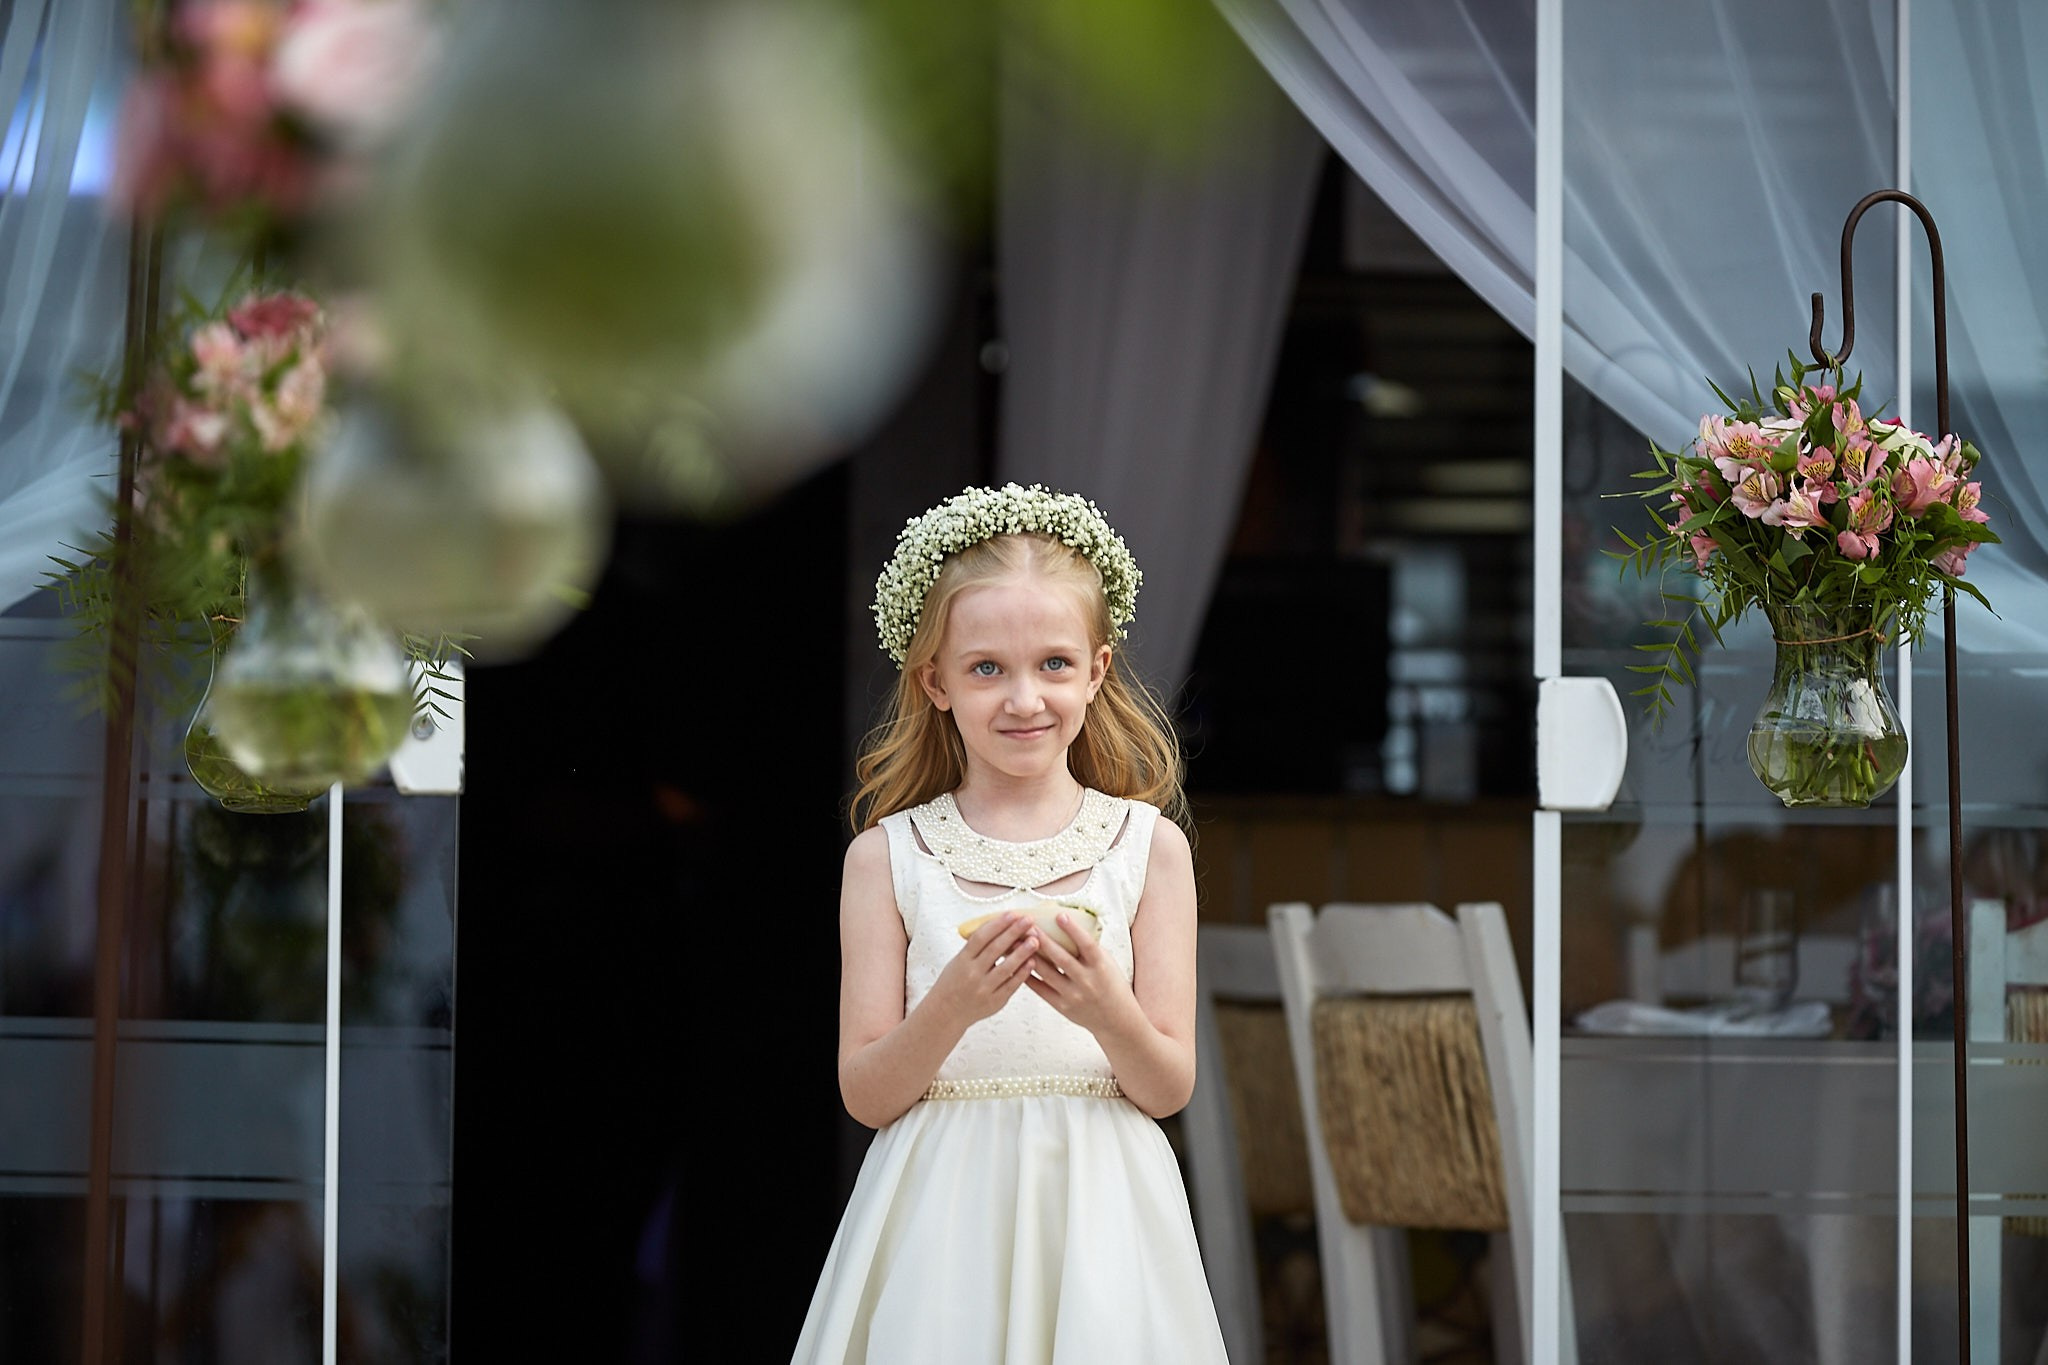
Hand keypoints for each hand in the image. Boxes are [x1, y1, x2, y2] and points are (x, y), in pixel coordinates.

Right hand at [929, 912, 1038, 1028]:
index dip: (997, 924)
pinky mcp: (994, 1002)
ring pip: (1006, 968)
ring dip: (1022, 952)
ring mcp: (984, 989)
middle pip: (995, 949)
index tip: (1012, 914)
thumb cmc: (954, 982)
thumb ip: (976, 947)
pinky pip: (1011, 985)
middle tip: (1028, 920)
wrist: (946, 1013)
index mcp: (962, 960)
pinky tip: (1032, 962)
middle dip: (1013, 932)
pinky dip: (1022, 973)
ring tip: (1035, 940)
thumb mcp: (958, 961)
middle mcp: (972, 973)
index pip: (981, 937)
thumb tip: (1000, 926)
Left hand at [1025, 913, 1136, 1035]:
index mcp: (1100, 967)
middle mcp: (1087, 981)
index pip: (1087, 945)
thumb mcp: (1107, 963)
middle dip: (1044, 941)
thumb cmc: (1111, 984)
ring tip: (1016, 942)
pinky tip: (1017, 963)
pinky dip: (1028, 976)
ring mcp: (1073, 995)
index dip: (1073, 930)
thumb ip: (1090, 948)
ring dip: (1030, 956)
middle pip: (1061, 958)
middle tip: (1029, 925)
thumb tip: (1070, 925)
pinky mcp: (1062, 1006)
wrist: (1116, 1019)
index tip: (1060, 915)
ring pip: (1047, 973)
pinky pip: (1041, 989)